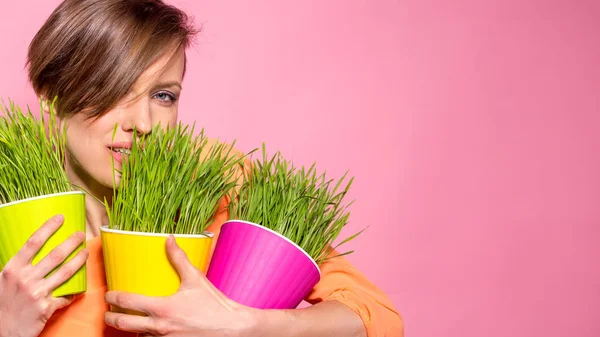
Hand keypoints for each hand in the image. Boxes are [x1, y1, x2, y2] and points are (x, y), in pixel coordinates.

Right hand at [0, 215, 88, 336]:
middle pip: (56, 255)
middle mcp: (25, 279)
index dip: (48, 228)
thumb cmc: (2, 304)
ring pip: (66, 272)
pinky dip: (73, 293)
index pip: (33, 242)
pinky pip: (65, 296)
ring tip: (86, 252)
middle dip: (72, 242)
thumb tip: (32, 250)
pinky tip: (79, 289)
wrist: (0, 331)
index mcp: (12, 269)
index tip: (60, 218)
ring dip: (79, 260)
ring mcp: (37, 293)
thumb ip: (18, 267)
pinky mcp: (46, 308)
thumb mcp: (2, 281)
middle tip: (81, 234)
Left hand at [104, 235, 258, 336]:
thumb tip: (169, 239)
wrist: (231, 328)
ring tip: (129, 323)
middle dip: (111, 319)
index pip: (127, 303)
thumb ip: (179, 259)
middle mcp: (159, 327)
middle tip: (108, 314)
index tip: (109, 295)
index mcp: (162, 308)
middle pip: (123, 325)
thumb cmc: (214, 305)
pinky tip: (149, 331)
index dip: (113, 298)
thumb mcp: (195, 279)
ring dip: (131, 331)